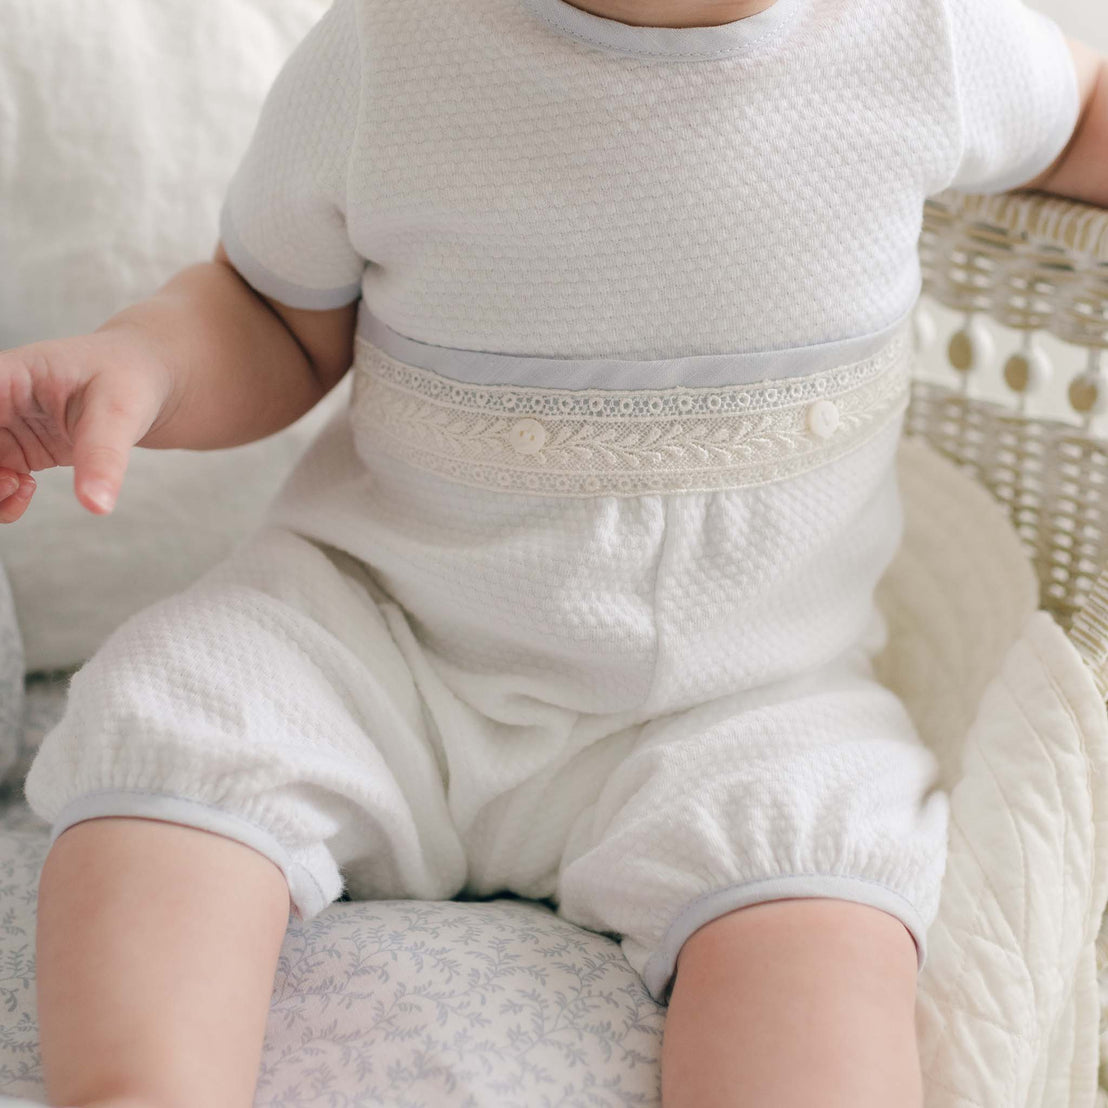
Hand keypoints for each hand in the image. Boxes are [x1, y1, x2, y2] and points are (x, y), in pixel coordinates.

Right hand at [0, 329, 174, 522]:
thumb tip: (96, 505)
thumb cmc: (129, 378)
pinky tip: (24, 493)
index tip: (3, 468)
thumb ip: (103, 456)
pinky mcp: (15, 453)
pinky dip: (0, 499)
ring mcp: (1, 430)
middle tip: (10, 483)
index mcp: (4, 378)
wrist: (146, 381)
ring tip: (20, 489)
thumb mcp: (119, 412)